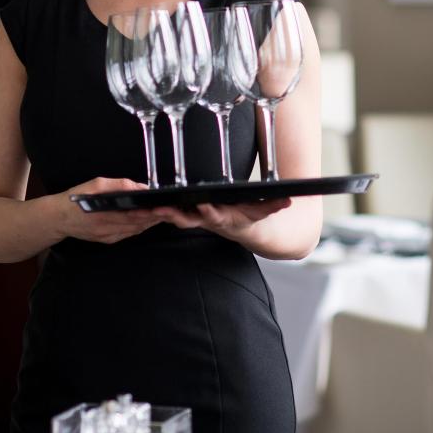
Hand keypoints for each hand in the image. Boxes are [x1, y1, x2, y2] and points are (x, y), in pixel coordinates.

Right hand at [58, 177, 163, 244]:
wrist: (57, 218)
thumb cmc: (76, 198)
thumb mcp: (96, 184)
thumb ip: (119, 185)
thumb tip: (140, 187)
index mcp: (104, 214)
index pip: (134, 215)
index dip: (150, 212)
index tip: (163, 206)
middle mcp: (107, 229)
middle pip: (138, 225)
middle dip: (154, 218)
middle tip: (168, 210)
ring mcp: (107, 237)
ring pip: (135, 231)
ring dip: (149, 223)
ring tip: (162, 214)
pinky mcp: (107, 240)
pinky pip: (128, 234)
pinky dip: (139, 227)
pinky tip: (146, 221)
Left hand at [151, 198, 291, 240]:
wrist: (249, 232)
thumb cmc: (254, 218)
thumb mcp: (264, 211)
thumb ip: (275, 206)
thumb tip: (289, 199)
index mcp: (224, 218)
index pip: (214, 215)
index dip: (207, 211)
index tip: (201, 205)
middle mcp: (207, 220)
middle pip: (188, 218)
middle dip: (175, 214)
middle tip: (162, 208)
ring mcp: (197, 218)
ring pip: (176, 216)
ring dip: (162, 212)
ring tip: (146, 205)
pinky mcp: (190, 214)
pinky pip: (171, 211)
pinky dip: (159, 209)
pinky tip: (143, 203)